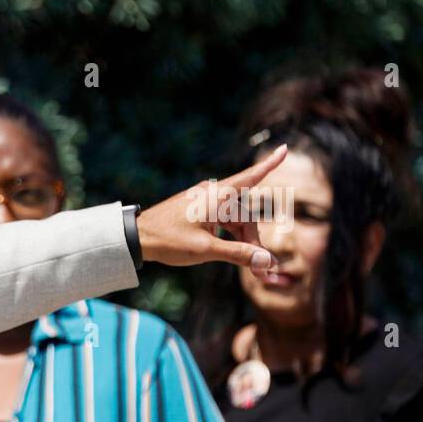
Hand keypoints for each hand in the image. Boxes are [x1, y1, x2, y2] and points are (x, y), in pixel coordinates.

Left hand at [135, 144, 287, 272]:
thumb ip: (238, 254)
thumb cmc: (168, 240)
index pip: (251, 177)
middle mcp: (214, 193)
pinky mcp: (198, 210)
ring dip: (243, 243)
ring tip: (251, 269)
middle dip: (254, 242)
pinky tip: (233, 253)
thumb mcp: (205, 250)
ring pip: (235, 221)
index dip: (270, 164)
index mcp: (218, 196)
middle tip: (261, 272)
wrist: (136, 237)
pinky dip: (230, 237)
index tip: (286, 149)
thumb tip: (266, 261)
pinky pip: (223, 221)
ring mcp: (205, 201)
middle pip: (246, 215)